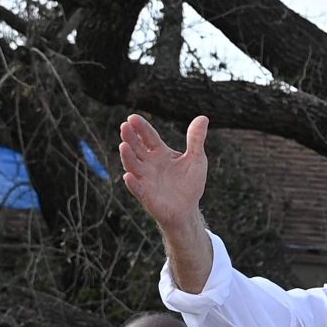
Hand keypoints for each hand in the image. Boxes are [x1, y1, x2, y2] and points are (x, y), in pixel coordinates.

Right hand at [119, 113, 207, 230]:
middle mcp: (149, 164)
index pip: (149, 137)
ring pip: (133, 166)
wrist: (187, 210)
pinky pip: (137, 188)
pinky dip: (132, 183)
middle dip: (130, 138)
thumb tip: (203, 117)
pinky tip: (128, 176)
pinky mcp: (146, 196)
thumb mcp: (196, 159)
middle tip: (124, 126)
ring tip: (123, 145)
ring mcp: (146, 179)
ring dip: (127, 156)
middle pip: (137, 148)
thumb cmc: (189, 183)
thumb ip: (196, 139)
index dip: (141, 128)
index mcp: (160, 153)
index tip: (132, 117)